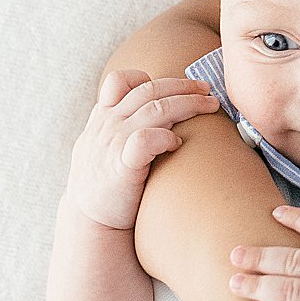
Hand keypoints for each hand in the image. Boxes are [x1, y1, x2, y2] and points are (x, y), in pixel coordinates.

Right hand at [68, 69, 223, 229]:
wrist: (89, 222)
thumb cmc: (107, 183)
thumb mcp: (106, 146)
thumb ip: (124, 126)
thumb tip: (161, 113)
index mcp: (103, 117)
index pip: (120, 80)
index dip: (150, 77)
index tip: (178, 84)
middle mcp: (107, 125)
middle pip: (149, 90)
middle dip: (183, 85)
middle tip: (208, 90)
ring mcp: (112, 143)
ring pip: (155, 108)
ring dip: (188, 103)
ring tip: (211, 106)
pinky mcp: (121, 166)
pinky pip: (146, 139)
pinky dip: (166, 136)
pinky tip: (179, 143)